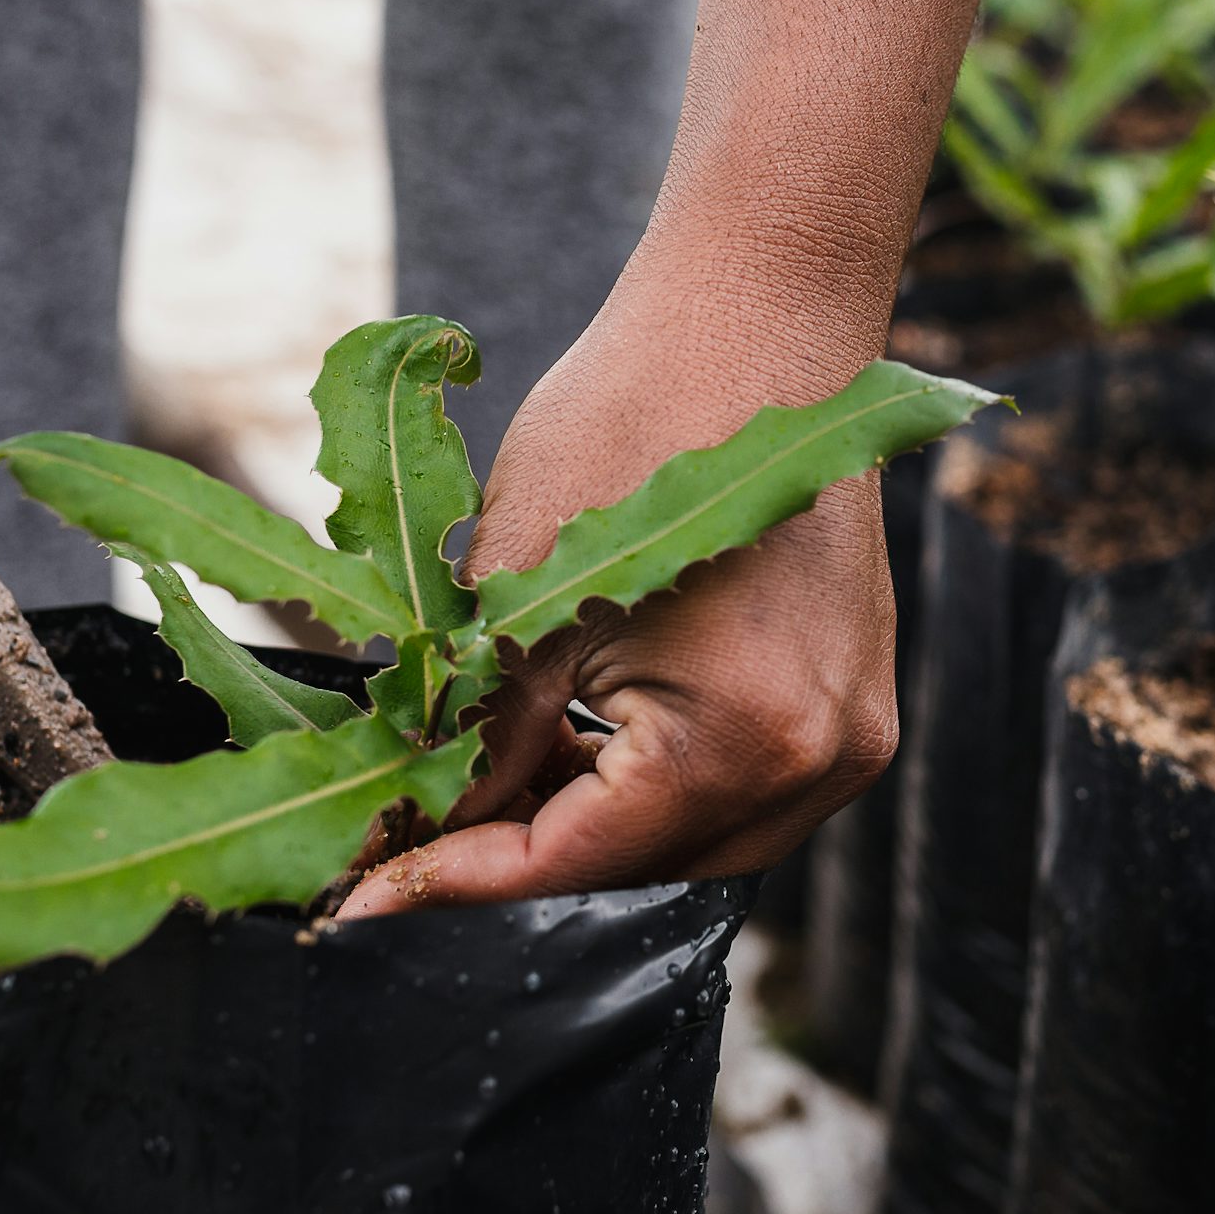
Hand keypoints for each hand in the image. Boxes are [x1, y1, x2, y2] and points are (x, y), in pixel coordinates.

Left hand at [339, 291, 900, 914]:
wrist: (758, 317)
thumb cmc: (637, 417)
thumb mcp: (521, 588)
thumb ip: (476, 731)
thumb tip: (409, 824)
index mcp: (741, 735)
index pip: (575, 858)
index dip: (453, 877)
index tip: (358, 896)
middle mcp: (817, 759)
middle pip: (641, 870)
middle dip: (524, 854)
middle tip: (412, 831)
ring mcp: (851, 739)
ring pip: (694, 842)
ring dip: (592, 826)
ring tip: (489, 781)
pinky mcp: (856, 707)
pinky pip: (742, 791)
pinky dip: (654, 786)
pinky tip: (579, 744)